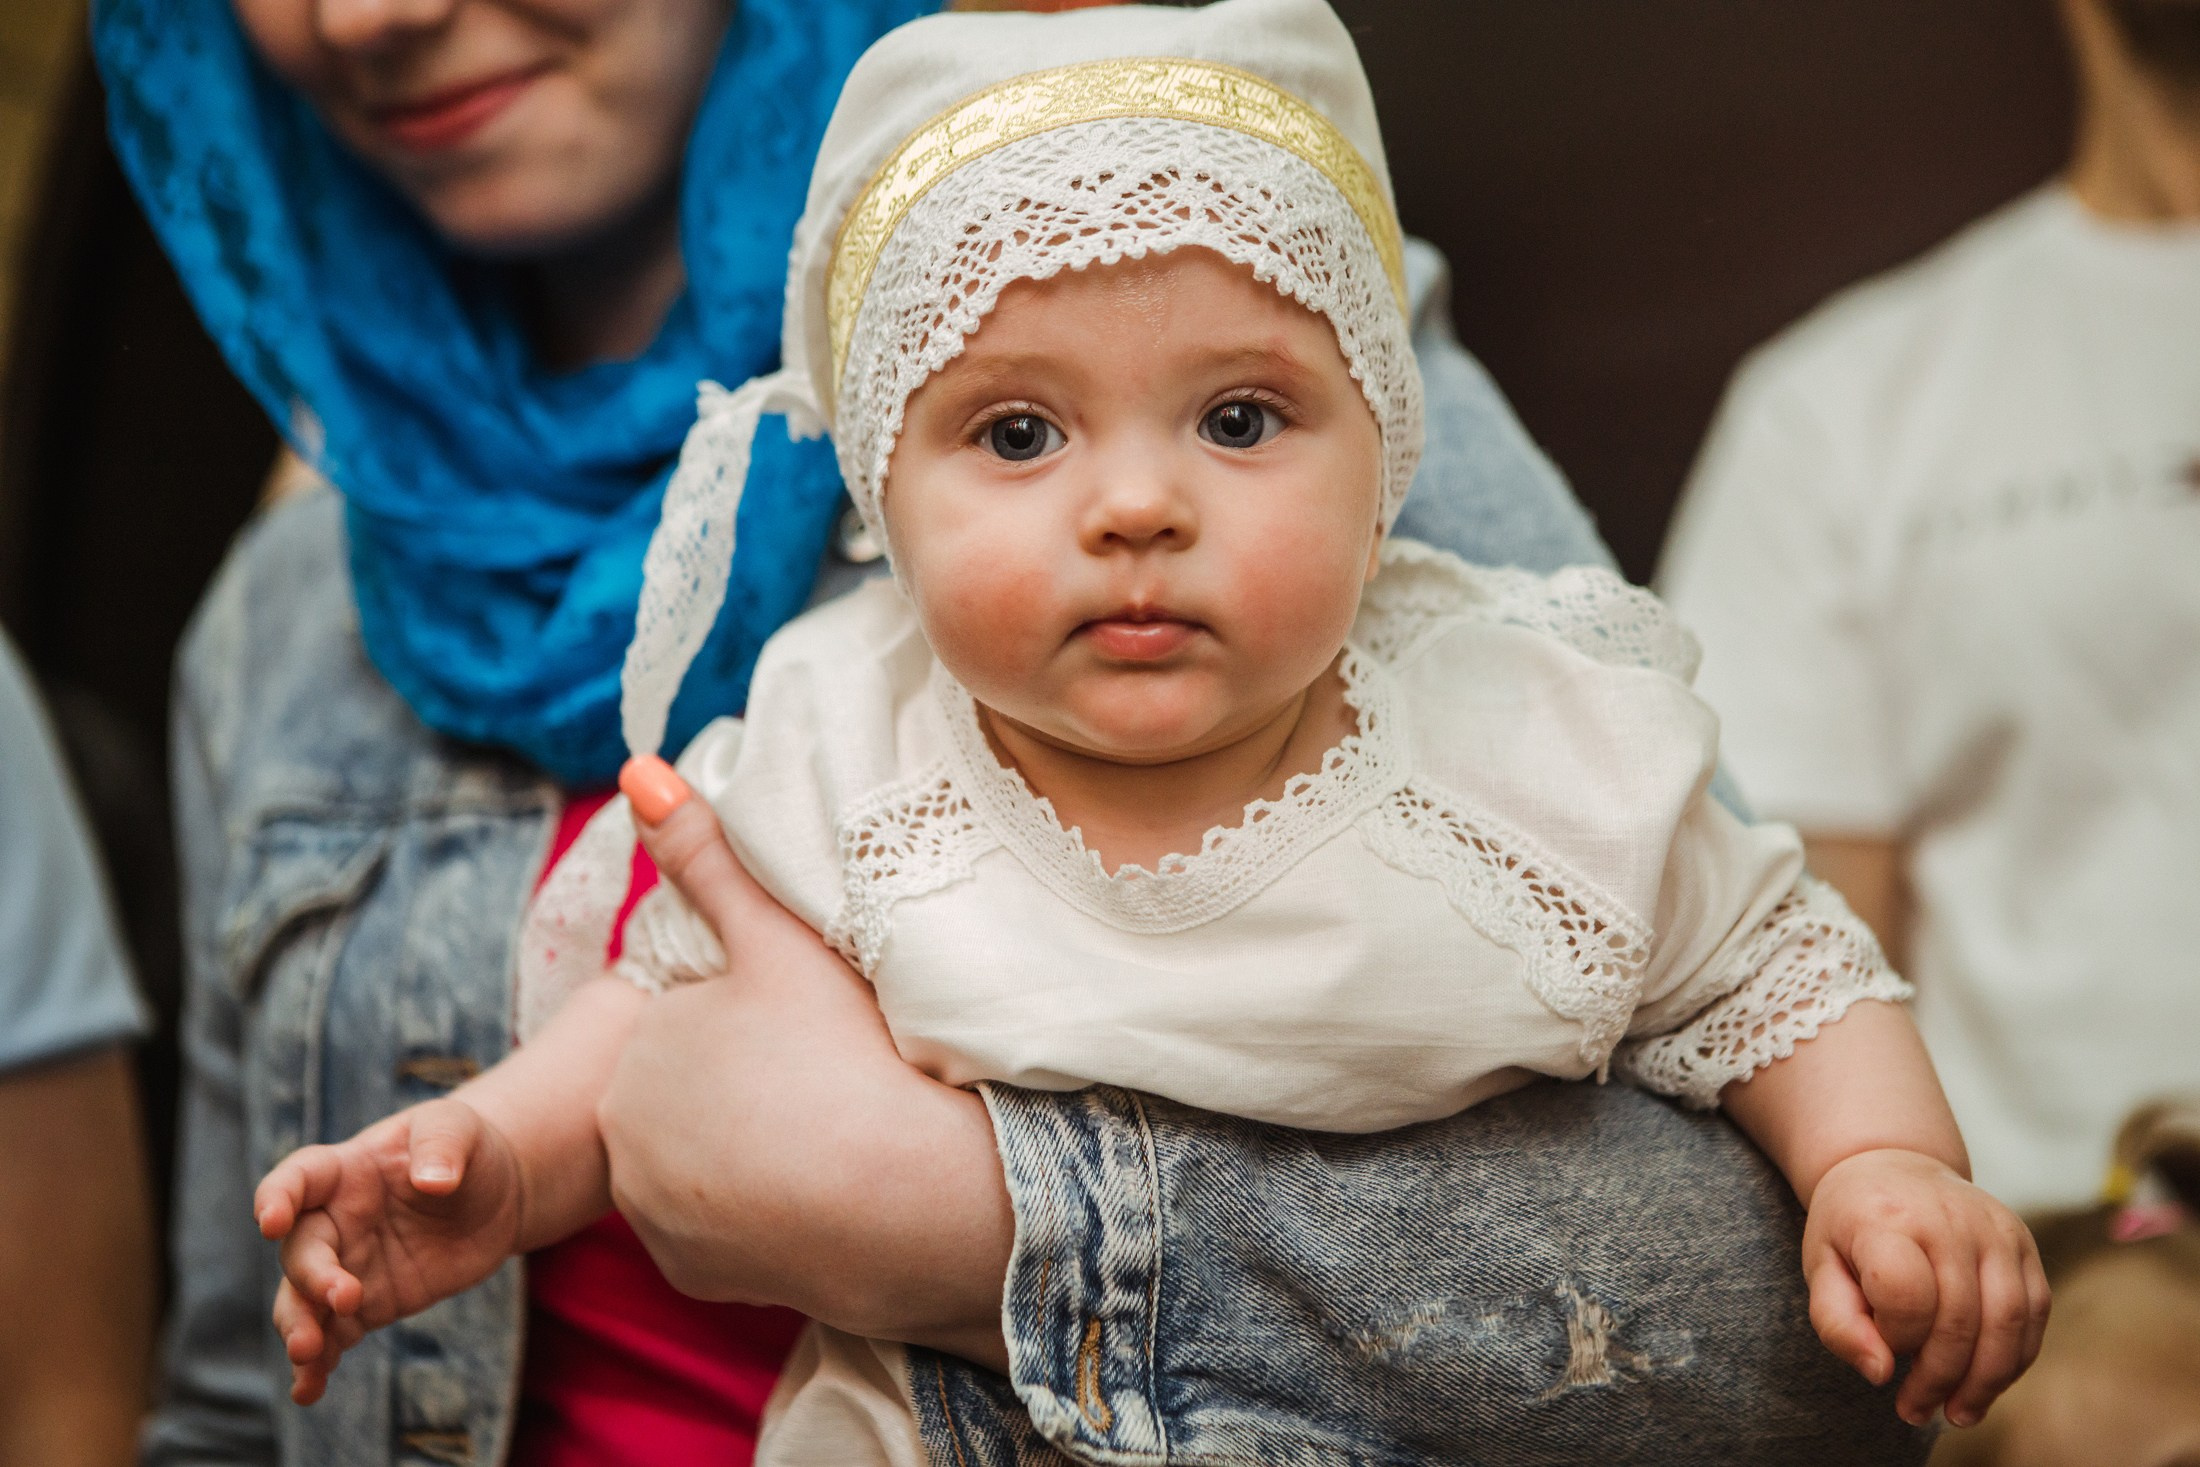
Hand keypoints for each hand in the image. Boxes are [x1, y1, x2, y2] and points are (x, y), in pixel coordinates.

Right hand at [253, 1099, 524, 1403]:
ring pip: (303, 1302)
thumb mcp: (459, 1128)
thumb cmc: (465, 1148)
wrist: (494, 1194)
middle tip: (344, 1298)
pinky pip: (333, 1336)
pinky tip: (308, 1391)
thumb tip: (435, 1180)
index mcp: (346, 1170)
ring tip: (308, 1356)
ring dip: (299, 1328)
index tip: (270, 1221)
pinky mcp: (368, 1305)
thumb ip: (443, 1145)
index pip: (298, 1179)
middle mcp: (334, 1221)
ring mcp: (346, 1266)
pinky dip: (317, 1365)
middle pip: (301, 1251)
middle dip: (312, 1278)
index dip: (277, 1197)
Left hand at [601, 760, 1013, 1366]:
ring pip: (701, 1164)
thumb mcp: (779, 941)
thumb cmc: (849, 1054)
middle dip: (743, 1088)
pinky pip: (720, 1230)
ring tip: (827, 1138)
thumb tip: (637, 767)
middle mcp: (621, 1136)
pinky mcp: (691, 1274)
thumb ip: (707, 857)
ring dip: (747, 1153)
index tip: (815, 1035)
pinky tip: (813, 1196)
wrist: (908, 1202)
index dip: (762, 1024)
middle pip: (691, 1096)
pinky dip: (758, 1216)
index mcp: (637, 1047)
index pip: (698, 1023)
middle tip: (825, 1085)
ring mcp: (652, 1214)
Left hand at [1802, 1147, 2048, 1427]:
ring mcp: (1994, 1226)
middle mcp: (1949, 1217)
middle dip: (1939, 1380)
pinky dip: (2014, 1359)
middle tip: (1916, 1411)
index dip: (1895, 1336)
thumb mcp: (1820, 1266)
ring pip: (2007, 1322)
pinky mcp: (2022, 1240)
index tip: (1880, 1350)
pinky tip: (1985, 1384)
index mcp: (1887, 1218)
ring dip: (1985, 1382)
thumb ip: (1837, 1322)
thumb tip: (1880, 1373)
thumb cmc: (1849, 1227)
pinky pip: (2033, 1313)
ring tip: (1957, 1412)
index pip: (1905, 1293)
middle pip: (1960, 1318)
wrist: (1889, 1165)